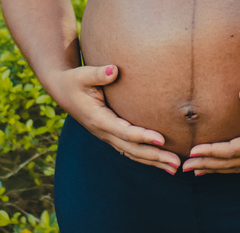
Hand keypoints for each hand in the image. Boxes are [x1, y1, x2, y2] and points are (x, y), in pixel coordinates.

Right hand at [48, 63, 180, 174]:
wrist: (63, 90)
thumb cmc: (75, 80)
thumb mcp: (83, 74)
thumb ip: (98, 73)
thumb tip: (114, 70)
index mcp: (98, 119)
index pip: (124, 131)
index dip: (143, 136)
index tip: (162, 139)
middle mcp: (103, 132)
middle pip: (132, 149)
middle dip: (154, 156)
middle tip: (176, 162)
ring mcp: (107, 136)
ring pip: (132, 153)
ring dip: (153, 161)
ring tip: (174, 168)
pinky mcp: (111, 135)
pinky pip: (130, 150)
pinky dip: (146, 157)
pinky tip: (161, 162)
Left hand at [181, 83, 239, 174]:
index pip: (234, 149)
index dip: (212, 151)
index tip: (194, 150)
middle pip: (232, 163)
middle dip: (208, 165)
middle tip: (185, 166)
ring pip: (238, 167)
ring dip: (216, 169)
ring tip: (196, 171)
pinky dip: (229, 168)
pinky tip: (219, 168)